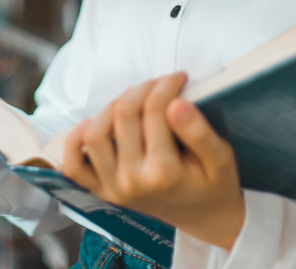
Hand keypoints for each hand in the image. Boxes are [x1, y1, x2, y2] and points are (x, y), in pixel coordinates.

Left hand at [61, 74, 244, 250]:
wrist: (204, 217)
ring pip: (94, 134)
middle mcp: (133, 181)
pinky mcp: (102, 190)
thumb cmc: (213, 184)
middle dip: (143, 89)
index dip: (166, 85)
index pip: (155, 110)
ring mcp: (113, 187)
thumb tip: (176, 103)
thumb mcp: (220, 157)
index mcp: (164, 173)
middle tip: (159, 84)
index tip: (178, 77)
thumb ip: (199, 131)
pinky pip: (74, 166)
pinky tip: (92, 124)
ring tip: (133, 100)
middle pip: (124, 115)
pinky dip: (75, 141)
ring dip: (111, 107)